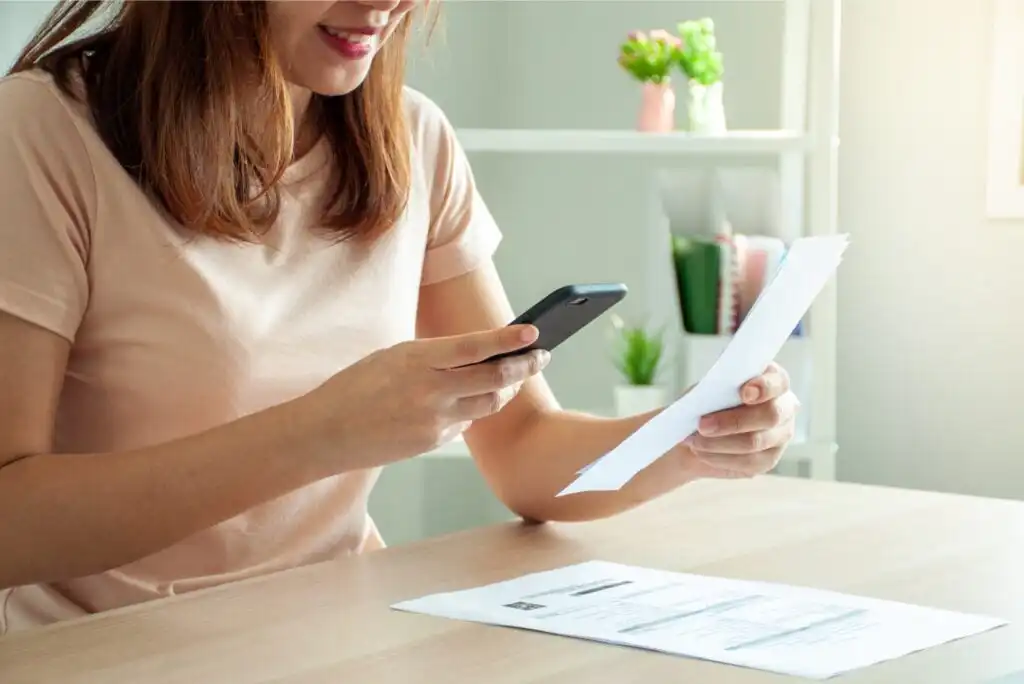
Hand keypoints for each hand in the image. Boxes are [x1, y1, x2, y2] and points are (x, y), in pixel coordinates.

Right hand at [299, 325, 548, 472]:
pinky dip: (472, 408)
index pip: (474, 347)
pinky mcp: (432, 442)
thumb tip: (478, 356)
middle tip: (540, 357)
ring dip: (504, 389)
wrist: (326, 433)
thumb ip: (435, 357)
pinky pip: (465, 422)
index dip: (508, 340)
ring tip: (512, 377)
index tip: (533, 333)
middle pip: (494, 378)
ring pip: (488, 404)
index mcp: (417, 359)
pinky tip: (468, 400)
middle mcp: (430, 390)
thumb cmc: (356, 387)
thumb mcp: (393, 357)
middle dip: (524, 367)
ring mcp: (433, 420)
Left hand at [681, 362, 798, 478]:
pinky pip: (748, 462)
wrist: (698, 431)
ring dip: (720, 443)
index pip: (779, 381)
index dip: (765, 387)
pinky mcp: (769, 459)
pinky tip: (703, 453)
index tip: (744, 393)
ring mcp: (781, 435)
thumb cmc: (707, 402)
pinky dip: (720, 457)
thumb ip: (716, 390)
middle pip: (771, 415)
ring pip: (756, 442)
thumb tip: (711, 399)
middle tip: (703, 425)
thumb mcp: (708, 389)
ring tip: (696, 441)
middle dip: (734, 421)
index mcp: (773, 381)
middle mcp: (785, 407)